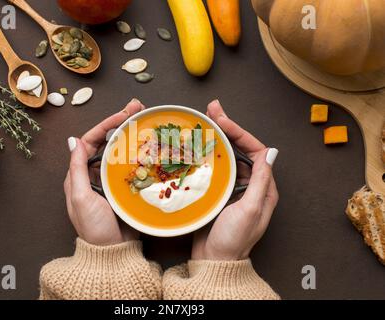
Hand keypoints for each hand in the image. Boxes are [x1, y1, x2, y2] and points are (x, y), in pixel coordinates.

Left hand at [64, 99, 143, 245]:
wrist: (112, 253)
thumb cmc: (93, 228)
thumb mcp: (79, 197)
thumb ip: (77, 169)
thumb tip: (74, 140)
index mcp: (79, 174)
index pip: (90, 141)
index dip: (105, 125)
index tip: (122, 114)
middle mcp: (94, 174)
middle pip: (106, 142)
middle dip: (120, 123)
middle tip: (137, 108)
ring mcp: (110, 181)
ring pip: (120, 151)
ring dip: (131, 134)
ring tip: (144, 119)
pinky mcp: (125, 188)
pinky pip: (131, 166)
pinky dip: (139, 153)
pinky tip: (149, 144)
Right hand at [192, 100, 278, 260]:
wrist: (214, 262)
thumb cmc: (233, 239)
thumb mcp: (250, 209)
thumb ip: (259, 181)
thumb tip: (270, 152)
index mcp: (263, 188)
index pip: (256, 151)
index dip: (240, 132)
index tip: (222, 121)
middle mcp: (250, 185)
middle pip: (240, 150)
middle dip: (227, 129)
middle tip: (211, 111)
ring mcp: (233, 189)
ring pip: (226, 157)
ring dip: (216, 139)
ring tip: (204, 124)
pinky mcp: (217, 194)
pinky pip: (214, 169)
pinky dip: (206, 156)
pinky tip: (196, 148)